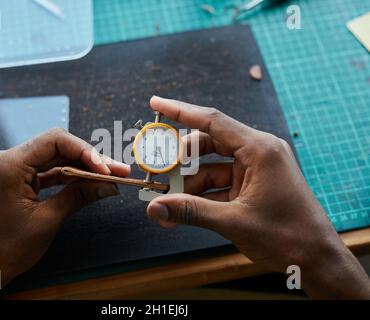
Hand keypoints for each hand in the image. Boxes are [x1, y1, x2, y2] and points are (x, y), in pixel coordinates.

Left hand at [0, 128, 129, 299]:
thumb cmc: (5, 249)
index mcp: (8, 165)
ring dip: (80, 168)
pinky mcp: (13, 178)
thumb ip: (79, 196)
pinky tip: (87, 182)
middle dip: (88, 159)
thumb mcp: (48, 220)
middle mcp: (5, 159)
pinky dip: (66, 176)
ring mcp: (8, 168)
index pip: (55, 141)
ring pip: (53, 158)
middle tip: (116, 171)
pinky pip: (44, 170)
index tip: (106, 168)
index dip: (86, 151)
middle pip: (56, 148)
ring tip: (107, 177)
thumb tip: (108, 185)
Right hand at [147, 96, 369, 298]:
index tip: (157, 103)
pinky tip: (181, 211)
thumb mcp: (234, 222)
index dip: (181, 111)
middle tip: (157, 171)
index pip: (213, 121)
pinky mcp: (252, 186)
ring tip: (166, 201)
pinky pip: (219, 185)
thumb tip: (155, 207)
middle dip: (181, 160)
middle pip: (208, 144)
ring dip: (188, 185)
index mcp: (260, 150)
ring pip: (211, 168)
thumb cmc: (287, 236)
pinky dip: (200, 197)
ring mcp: (255, 171)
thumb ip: (191, 211)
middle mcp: (258, 153)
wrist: (316, 261)